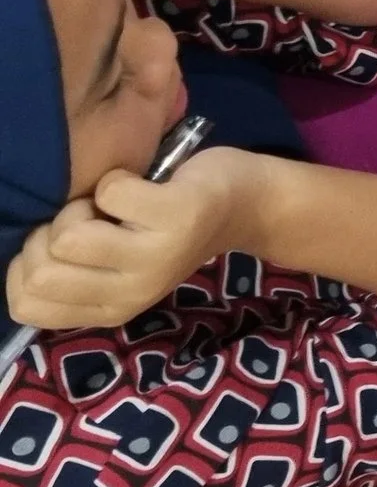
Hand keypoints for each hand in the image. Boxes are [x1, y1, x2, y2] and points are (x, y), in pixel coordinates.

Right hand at [5, 149, 271, 330]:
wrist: (243, 202)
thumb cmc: (164, 228)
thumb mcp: (113, 265)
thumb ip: (71, 272)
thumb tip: (19, 256)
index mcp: (108, 308)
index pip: (24, 307)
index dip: (26, 265)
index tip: (59, 244)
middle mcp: (133, 293)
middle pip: (41, 272)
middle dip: (49, 232)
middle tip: (89, 220)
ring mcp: (157, 257)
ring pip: (69, 236)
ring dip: (80, 205)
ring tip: (114, 206)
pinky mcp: (178, 216)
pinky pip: (110, 192)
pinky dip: (118, 178)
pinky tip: (143, 186)